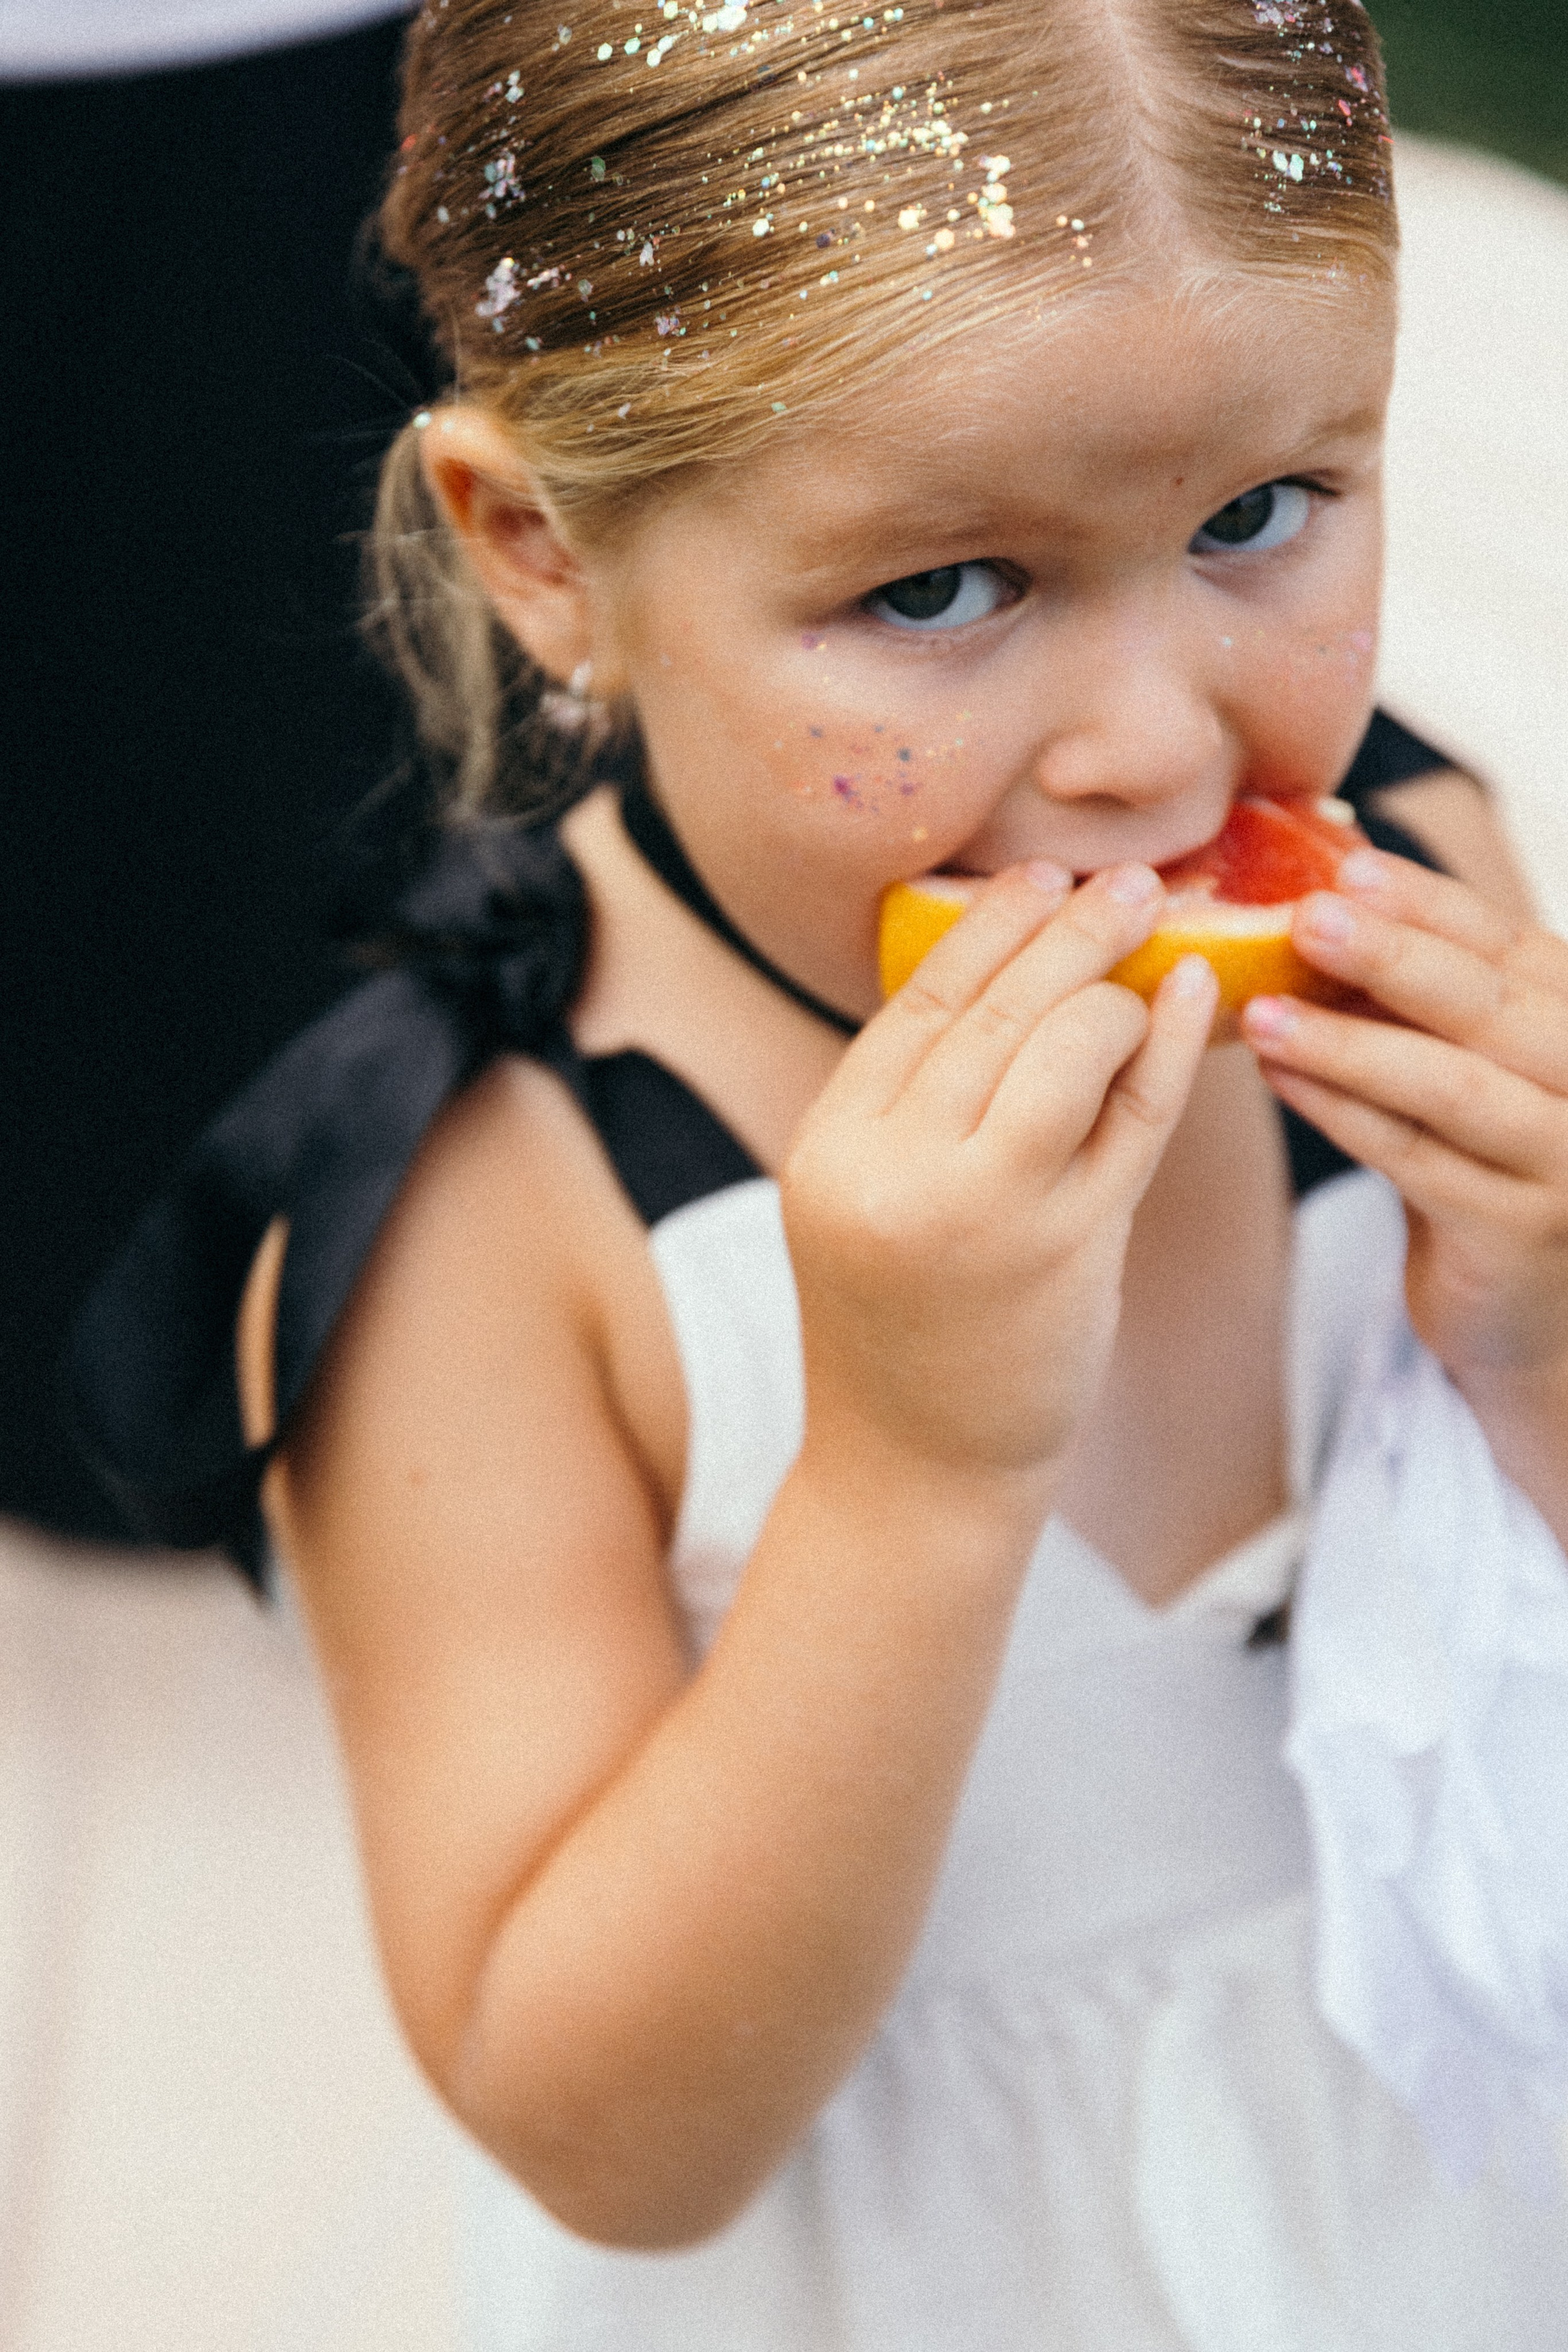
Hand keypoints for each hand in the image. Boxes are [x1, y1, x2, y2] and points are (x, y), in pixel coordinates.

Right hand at [782, 863, 1216, 1501]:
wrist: (912, 1467)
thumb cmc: (898, 1325)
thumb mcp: (865, 1201)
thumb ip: (914, 1103)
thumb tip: (1009, 972)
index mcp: (832, 1147)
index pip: (917, 1003)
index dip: (986, 927)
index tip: (1037, 876)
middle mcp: (898, 1172)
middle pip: (995, 1010)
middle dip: (1067, 927)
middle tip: (1123, 879)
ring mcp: (987, 1212)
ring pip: (1067, 1047)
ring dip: (1118, 978)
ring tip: (1155, 936)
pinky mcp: (1070, 1250)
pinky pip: (1134, 1119)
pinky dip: (1169, 1046)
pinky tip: (1194, 994)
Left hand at [1242, 846, 1567, 1392]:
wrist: (1531, 1311)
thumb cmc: (1484, 1165)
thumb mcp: (1470, 1067)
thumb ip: (1426, 1003)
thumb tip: (1318, 902)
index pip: (1508, 947)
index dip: (1430, 906)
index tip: (1349, 867)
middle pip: (1487, 1008)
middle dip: (1392, 958)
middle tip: (1303, 918)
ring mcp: (1565, 1162)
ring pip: (1448, 1087)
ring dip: (1347, 1043)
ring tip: (1262, 1010)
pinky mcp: (1519, 1232)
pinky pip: (1416, 1160)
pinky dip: (1341, 1115)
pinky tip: (1282, 1079)